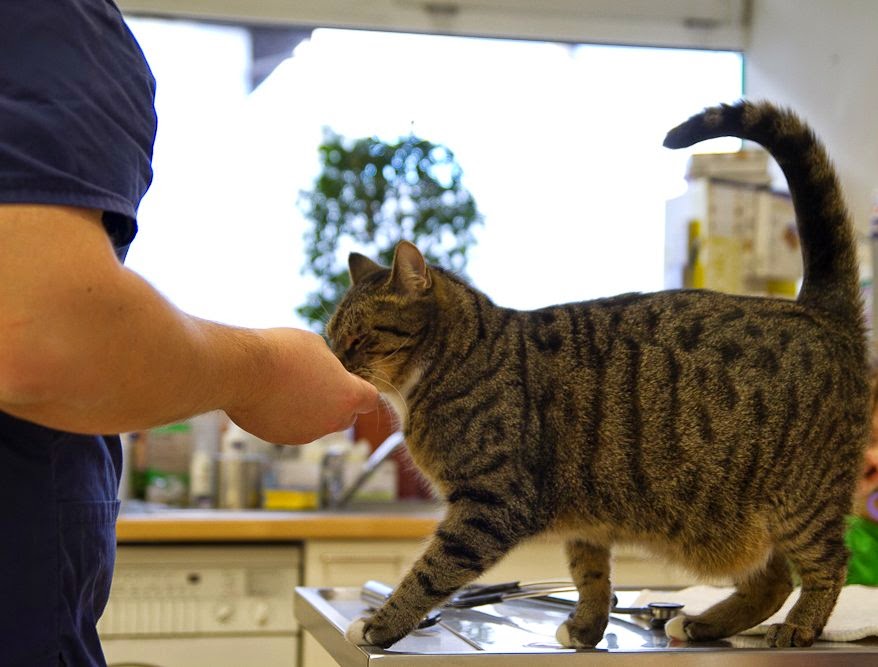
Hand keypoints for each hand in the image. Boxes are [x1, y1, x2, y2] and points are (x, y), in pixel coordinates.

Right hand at [225, 328, 378, 444]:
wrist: (242, 372)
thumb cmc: (282, 353)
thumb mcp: (316, 346)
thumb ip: (329, 365)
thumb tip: (326, 371)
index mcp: (347, 396)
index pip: (370, 399)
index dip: (361, 389)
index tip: (349, 381)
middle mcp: (332, 420)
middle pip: (347, 416)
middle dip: (338, 403)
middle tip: (319, 382)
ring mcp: (308, 433)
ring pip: (318, 423)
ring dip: (311, 410)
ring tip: (289, 386)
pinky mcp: (283, 439)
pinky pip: (293, 428)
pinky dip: (288, 417)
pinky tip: (272, 398)